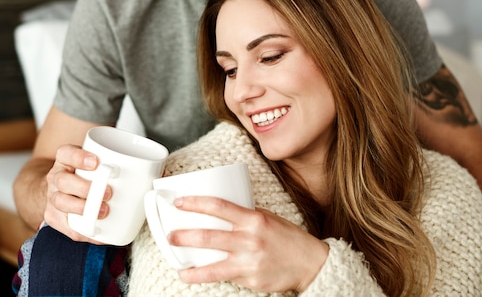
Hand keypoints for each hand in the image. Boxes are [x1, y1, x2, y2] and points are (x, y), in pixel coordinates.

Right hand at [43, 143, 112, 242]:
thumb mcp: (95, 161)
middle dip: (86, 188)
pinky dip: (85, 231)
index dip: (79, 157)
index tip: (96, 163)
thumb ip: (119, 162)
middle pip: (64, 181)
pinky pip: (67, 227)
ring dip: (83, 209)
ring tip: (104, 212)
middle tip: (108, 193)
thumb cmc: (85, 174)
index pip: (66, 153)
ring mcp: (52, 197)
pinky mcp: (54, 217)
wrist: (60, 188)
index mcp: (65, 159)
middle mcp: (56, 177)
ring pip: (61, 203)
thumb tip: (157, 170)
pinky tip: (99, 233)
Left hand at [168, 196, 328, 292]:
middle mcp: (250, 239)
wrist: (310, 263)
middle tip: (171, 236)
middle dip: (185, 236)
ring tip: (178, 265)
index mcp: (254, 219)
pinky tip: (196, 276)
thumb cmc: (288, 238)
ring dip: (191, 266)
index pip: (219, 206)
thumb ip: (245, 215)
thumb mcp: (268, 218)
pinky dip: (207, 278)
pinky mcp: (250, 279)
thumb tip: (221, 211)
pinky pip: (224, 278)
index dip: (196, 203)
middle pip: (209, 236)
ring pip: (213, 266)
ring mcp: (249, 261)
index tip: (180, 203)